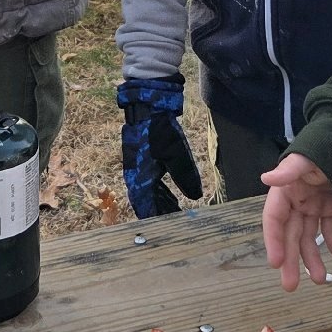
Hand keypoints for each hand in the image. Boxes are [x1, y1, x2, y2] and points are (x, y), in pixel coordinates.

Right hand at [117, 78, 205, 216]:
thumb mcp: (176, 153)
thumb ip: (185, 176)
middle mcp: (135, 174)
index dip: (156, 216)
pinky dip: (159, 189)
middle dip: (160, 211)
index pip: (146, 205)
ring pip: (149, 191)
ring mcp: (138, 166)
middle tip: (174, 220)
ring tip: (174, 209)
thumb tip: (195, 197)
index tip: (167, 226)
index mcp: (139, 176)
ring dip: (160, 200)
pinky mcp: (143, 158)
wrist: (148, 104)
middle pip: (147, 200)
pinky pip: (150, 180)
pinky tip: (168, 192)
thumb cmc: (161, 129)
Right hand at [262, 153, 331, 291]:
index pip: (274, 219)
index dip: (273, 240)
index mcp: (285, 191)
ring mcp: (313, 208)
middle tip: (290, 285)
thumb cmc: (325, 147)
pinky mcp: (331, 210)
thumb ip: (289, 170)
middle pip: (290, 236)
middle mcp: (296, 203)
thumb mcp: (306, 158)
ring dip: (313, 260)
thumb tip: (267, 178)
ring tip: (321, 280)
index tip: (275, 262)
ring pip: (310, 239)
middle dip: (291, 260)